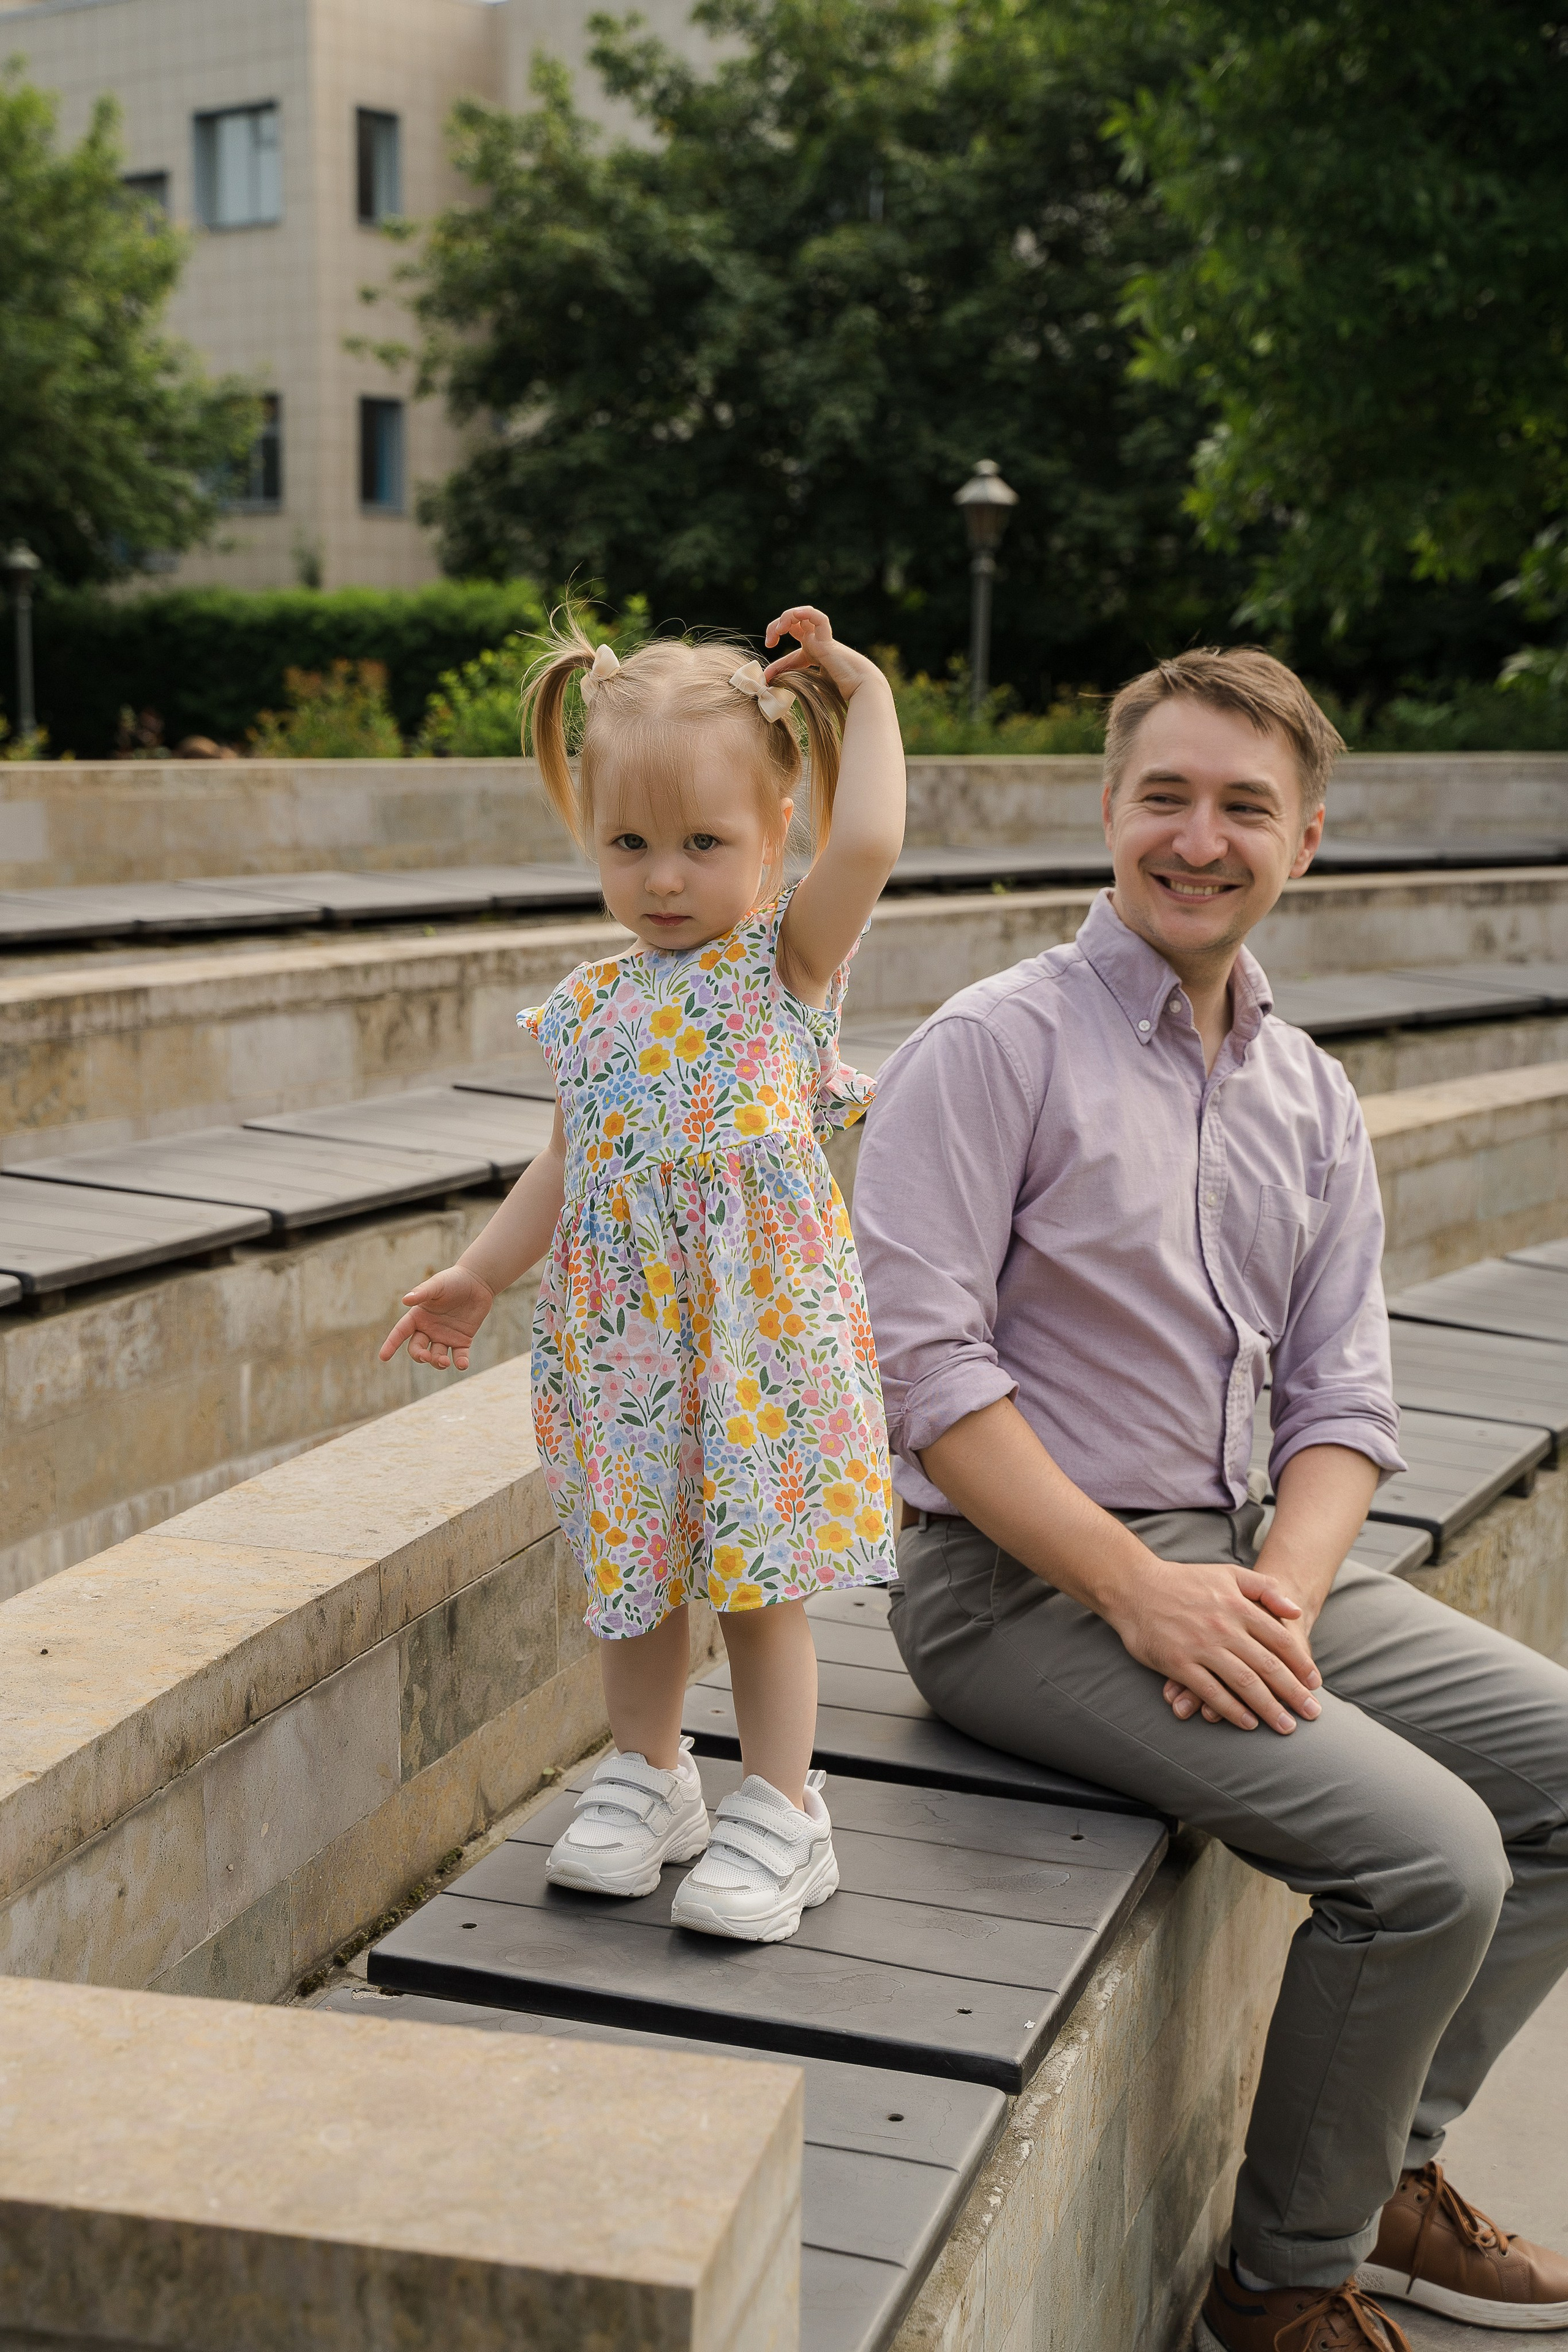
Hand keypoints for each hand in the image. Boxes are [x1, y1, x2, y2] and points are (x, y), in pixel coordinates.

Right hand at [378, 1263, 494, 1371]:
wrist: (478, 1282)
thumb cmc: (453, 1280)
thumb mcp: (437, 1284)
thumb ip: (422, 1293)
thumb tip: (405, 1300)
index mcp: (418, 1316)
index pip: (400, 1332)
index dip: (391, 1344)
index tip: (383, 1357)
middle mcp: (429, 1329)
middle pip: (417, 1349)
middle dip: (419, 1355)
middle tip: (426, 1356)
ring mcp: (445, 1337)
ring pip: (436, 1356)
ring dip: (438, 1362)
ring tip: (444, 1361)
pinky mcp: (462, 1341)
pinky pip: (459, 1357)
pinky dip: (460, 1363)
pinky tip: (462, 1364)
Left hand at [763, 604, 883, 700]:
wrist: (858, 689)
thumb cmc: (838, 691)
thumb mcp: (806, 684)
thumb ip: (789, 680)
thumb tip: (767, 682)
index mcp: (813, 653)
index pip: (789, 652)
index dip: (775, 664)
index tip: (766, 676)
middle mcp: (816, 642)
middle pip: (792, 623)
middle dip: (776, 628)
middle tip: (770, 643)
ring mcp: (822, 638)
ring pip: (802, 615)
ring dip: (786, 618)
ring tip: (779, 631)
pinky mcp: (827, 638)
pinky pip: (818, 617)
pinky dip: (805, 613)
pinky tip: (792, 617)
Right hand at [1109, 1558, 1322, 1733]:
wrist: (1135, 1586)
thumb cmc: (1183, 1580)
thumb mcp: (1228, 1573)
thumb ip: (1264, 1588)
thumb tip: (1295, 1610)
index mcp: (1238, 1607)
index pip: (1280, 1641)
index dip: (1300, 1664)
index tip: (1315, 1684)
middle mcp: (1224, 1628)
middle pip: (1268, 1666)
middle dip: (1293, 1693)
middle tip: (1312, 1713)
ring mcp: (1202, 1647)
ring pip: (1244, 1683)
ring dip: (1269, 1707)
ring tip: (1286, 1726)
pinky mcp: (1179, 1663)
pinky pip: (1211, 1692)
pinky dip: (1232, 1710)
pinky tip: (1248, 1723)